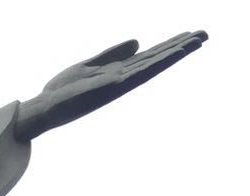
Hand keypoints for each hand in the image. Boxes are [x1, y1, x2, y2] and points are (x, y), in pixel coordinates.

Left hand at [15, 31, 206, 141]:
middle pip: (156, 59)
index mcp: (118, 71)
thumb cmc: (62, 90)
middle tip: (206, 34)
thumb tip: (138, 41)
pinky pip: (138, 73)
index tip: (191, 34)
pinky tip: (166, 56)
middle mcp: (123, 77)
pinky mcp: (111, 87)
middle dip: (180, 46)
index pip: (149, 55)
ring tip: (196, 41)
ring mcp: (119, 83)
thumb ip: (112, 54)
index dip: (170, 44)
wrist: (44, 108)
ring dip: (174, 54)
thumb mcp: (89, 65)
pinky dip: (155, 63)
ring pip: (152, 65)